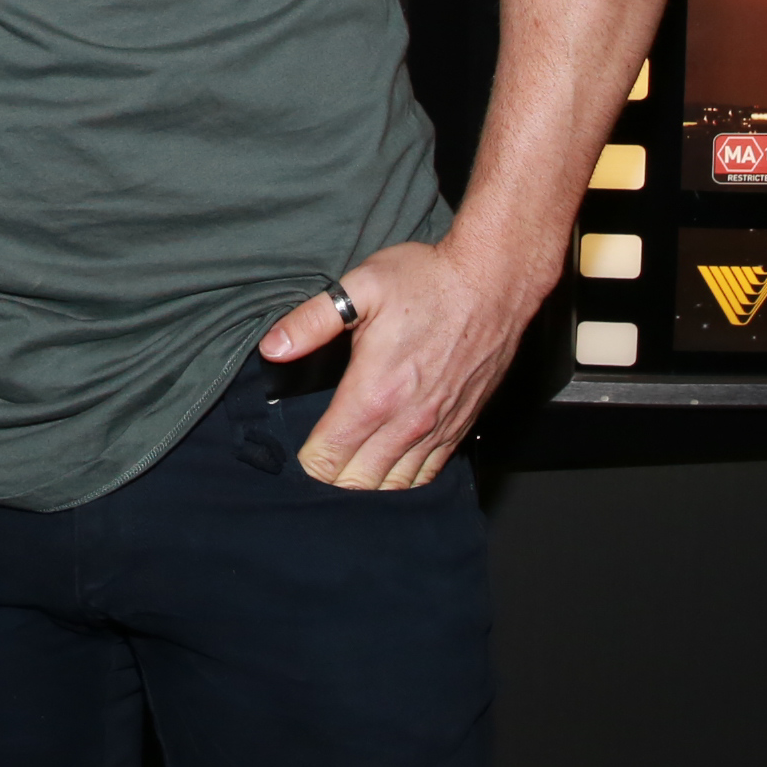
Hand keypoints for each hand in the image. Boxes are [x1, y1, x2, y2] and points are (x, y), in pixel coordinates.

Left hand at [257, 239, 528, 491]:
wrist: (493, 281)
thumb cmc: (427, 280)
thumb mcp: (361, 286)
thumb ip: (312, 321)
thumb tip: (272, 348)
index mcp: (375, 392)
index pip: (328, 458)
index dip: (306, 461)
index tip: (299, 449)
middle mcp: (407, 421)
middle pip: (357, 482)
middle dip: (331, 478)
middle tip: (319, 460)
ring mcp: (437, 428)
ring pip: (394, 486)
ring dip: (367, 484)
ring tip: (348, 468)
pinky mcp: (461, 426)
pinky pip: (429, 475)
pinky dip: (404, 479)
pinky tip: (389, 467)